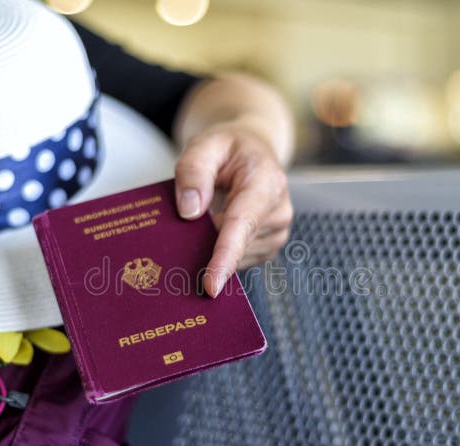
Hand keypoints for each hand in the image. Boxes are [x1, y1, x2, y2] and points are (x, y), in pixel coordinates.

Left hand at [174, 118, 292, 297]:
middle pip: (235, 244)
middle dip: (205, 245)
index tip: (211, 286)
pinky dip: (220, 253)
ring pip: (235, 256)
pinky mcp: (268, 246)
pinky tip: (212, 232)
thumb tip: (190, 212)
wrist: (254, 151)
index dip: (225, 257)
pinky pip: (238, 260)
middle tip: (181, 228)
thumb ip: (194, 172)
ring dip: (212, 246)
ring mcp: (276, 232)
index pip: (242, 225)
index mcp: (266, 182)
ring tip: (204, 218)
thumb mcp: (205, 144)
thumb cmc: (229, 147)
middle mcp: (278, 211)